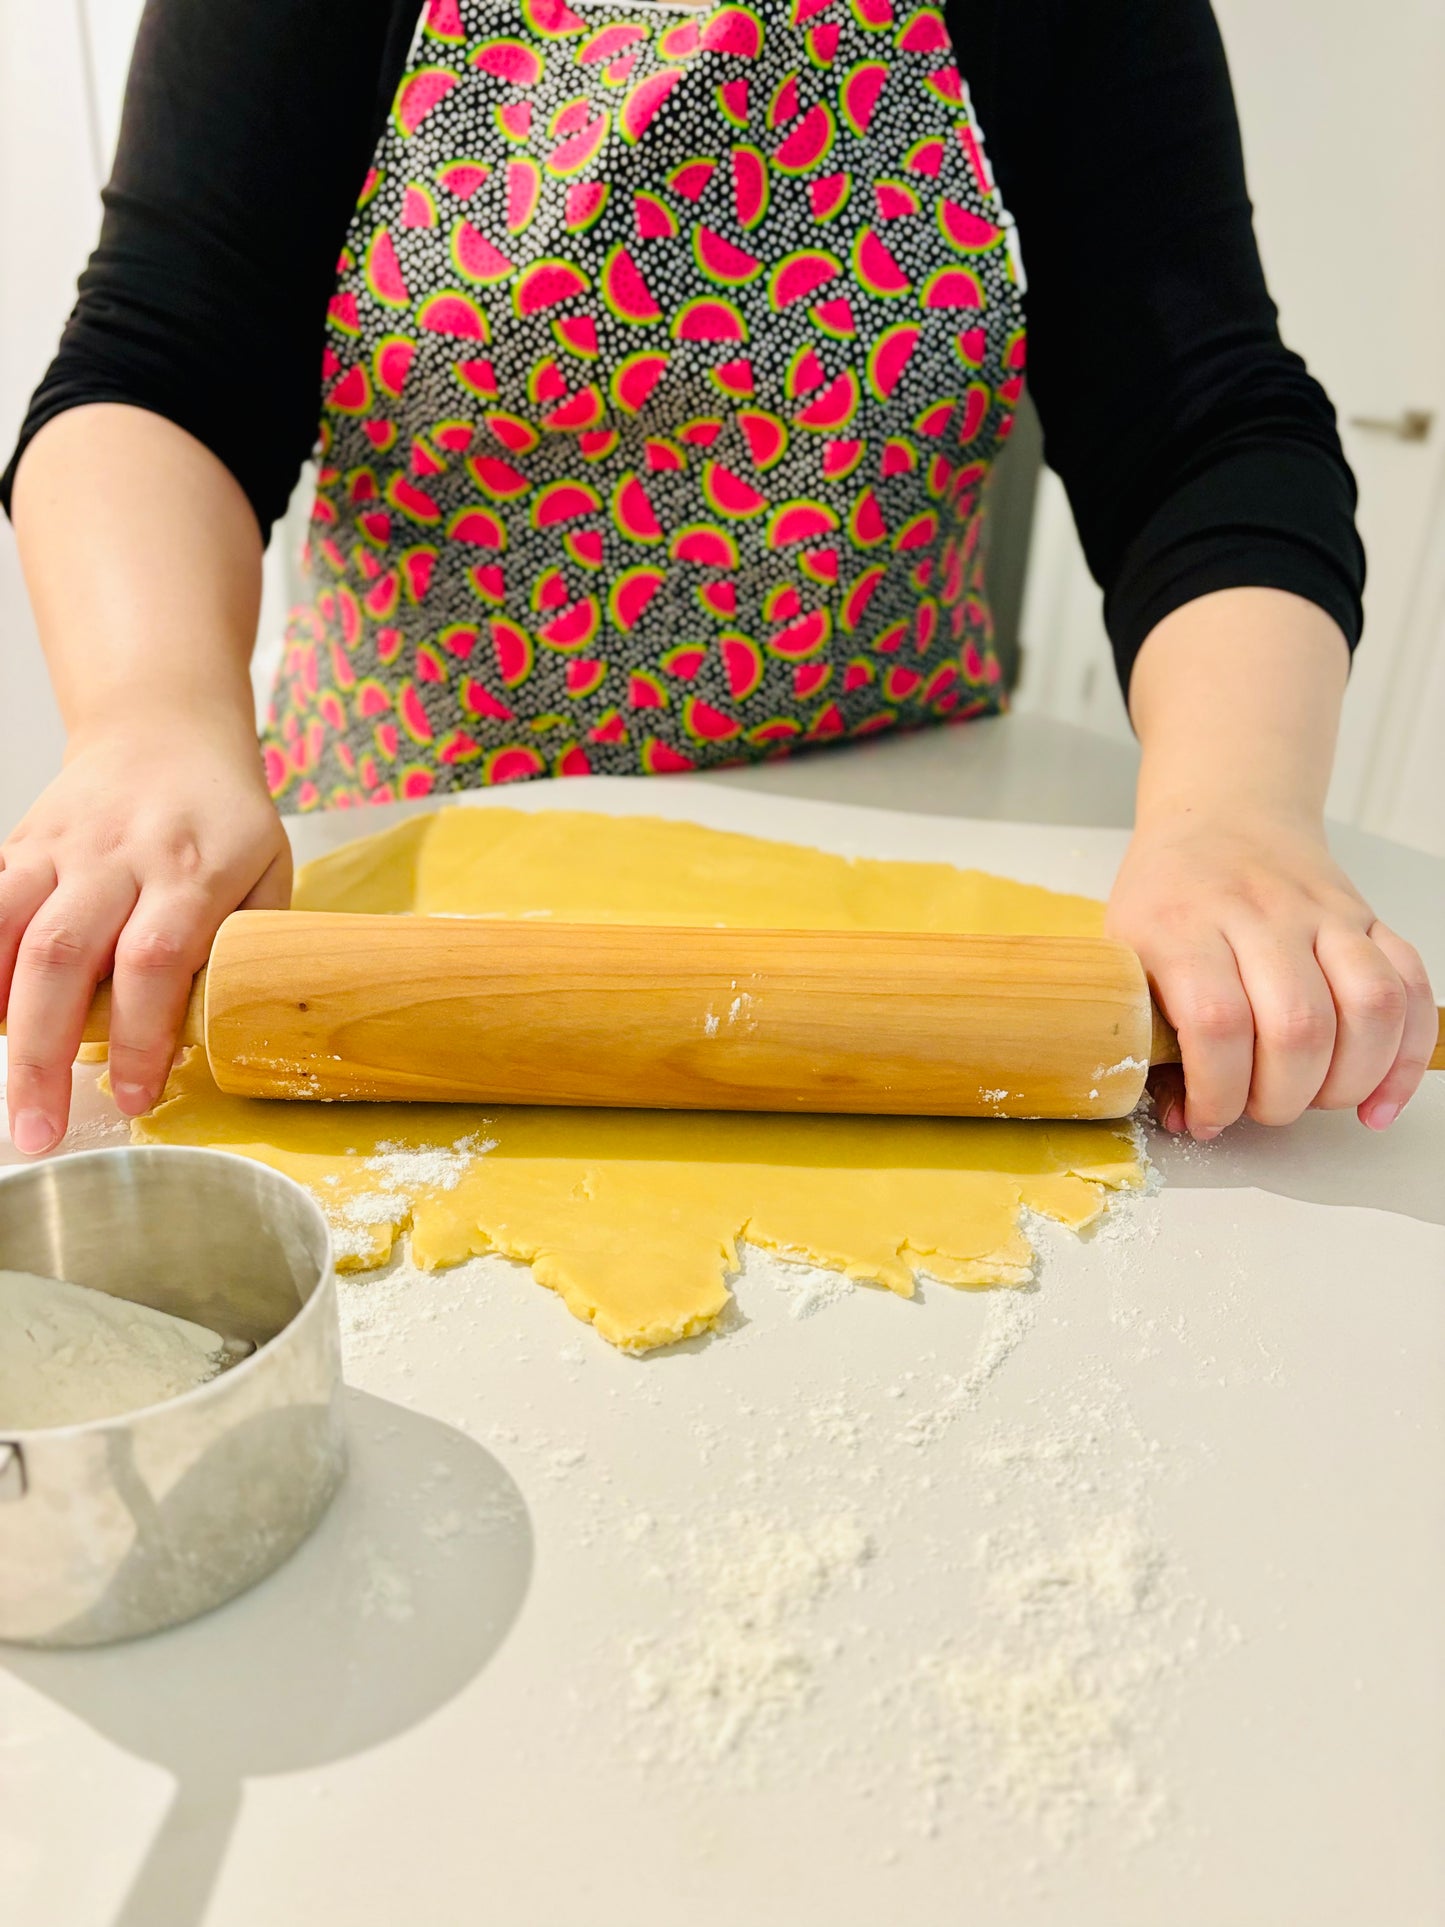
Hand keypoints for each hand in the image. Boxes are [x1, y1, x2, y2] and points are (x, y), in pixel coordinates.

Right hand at [0, 710, 290, 1152]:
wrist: (164, 728)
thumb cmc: (224, 816)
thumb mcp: (269, 869)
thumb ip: (247, 943)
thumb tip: (224, 1031)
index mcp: (194, 868)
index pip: (157, 960)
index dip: (141, 1036)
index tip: (136, 1098)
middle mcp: (120, 855)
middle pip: (66, 958)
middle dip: (46, 1054)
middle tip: (41, 1129)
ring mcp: (61, 848)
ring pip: (9, 932)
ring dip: (1, 1021)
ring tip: (9, 1094)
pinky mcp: (20, 844)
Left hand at [1106, 803, 1435, 1138]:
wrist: (1220, 816)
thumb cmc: (1167, 894)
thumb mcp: (1127, 953)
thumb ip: (1146, 1037)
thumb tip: (1186, 1119)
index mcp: (1182, 925)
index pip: (1217, 1023)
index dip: (1219, 1091)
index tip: (1208, 1118)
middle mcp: (1259, 914)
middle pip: (1298, 1026)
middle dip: (1282, 1098)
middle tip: (1258, 1107)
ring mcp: (1322, 914)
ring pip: (1367, 1008)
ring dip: (1346, 1081)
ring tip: (1312, 1098)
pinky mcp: (1368, 919)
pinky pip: (1410, 989)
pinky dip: (1403, 1059)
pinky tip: (1375, 1101)